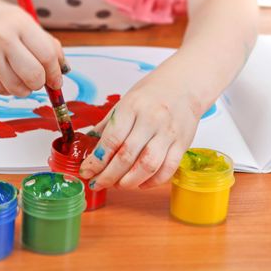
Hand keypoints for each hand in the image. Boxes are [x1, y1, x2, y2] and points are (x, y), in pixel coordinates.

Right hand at [0, 0, 66, 96]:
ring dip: (25, 88)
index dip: (55, 73)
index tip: (56, 80)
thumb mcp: (23, 21)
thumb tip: (62, 70)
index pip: (47, 56)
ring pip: (18, 89)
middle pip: (34, 76)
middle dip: (41, 83)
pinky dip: (8, 87)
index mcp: (19, 23)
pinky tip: (3, 73)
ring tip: (19, 74)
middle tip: (39, 79)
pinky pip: (2, 91)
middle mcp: (2, 39)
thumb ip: (46, 44)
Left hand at [79, 62, 202, 188]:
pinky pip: (168, 169)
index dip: (96, 160)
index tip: (86, 171)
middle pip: (127, 156)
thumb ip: (107, 126)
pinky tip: (140, 183)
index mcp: (132, 107)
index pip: (111, 140)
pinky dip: (152, 182)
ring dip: (129, 181)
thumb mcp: (124, 103)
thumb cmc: (151, 95)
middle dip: (108, 175)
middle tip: (97, 183)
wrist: (184, 85)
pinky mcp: (183, 144)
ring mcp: (169, 133)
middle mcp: (151, 120)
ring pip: (148, 166)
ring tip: (117, 185)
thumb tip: (90, 150)